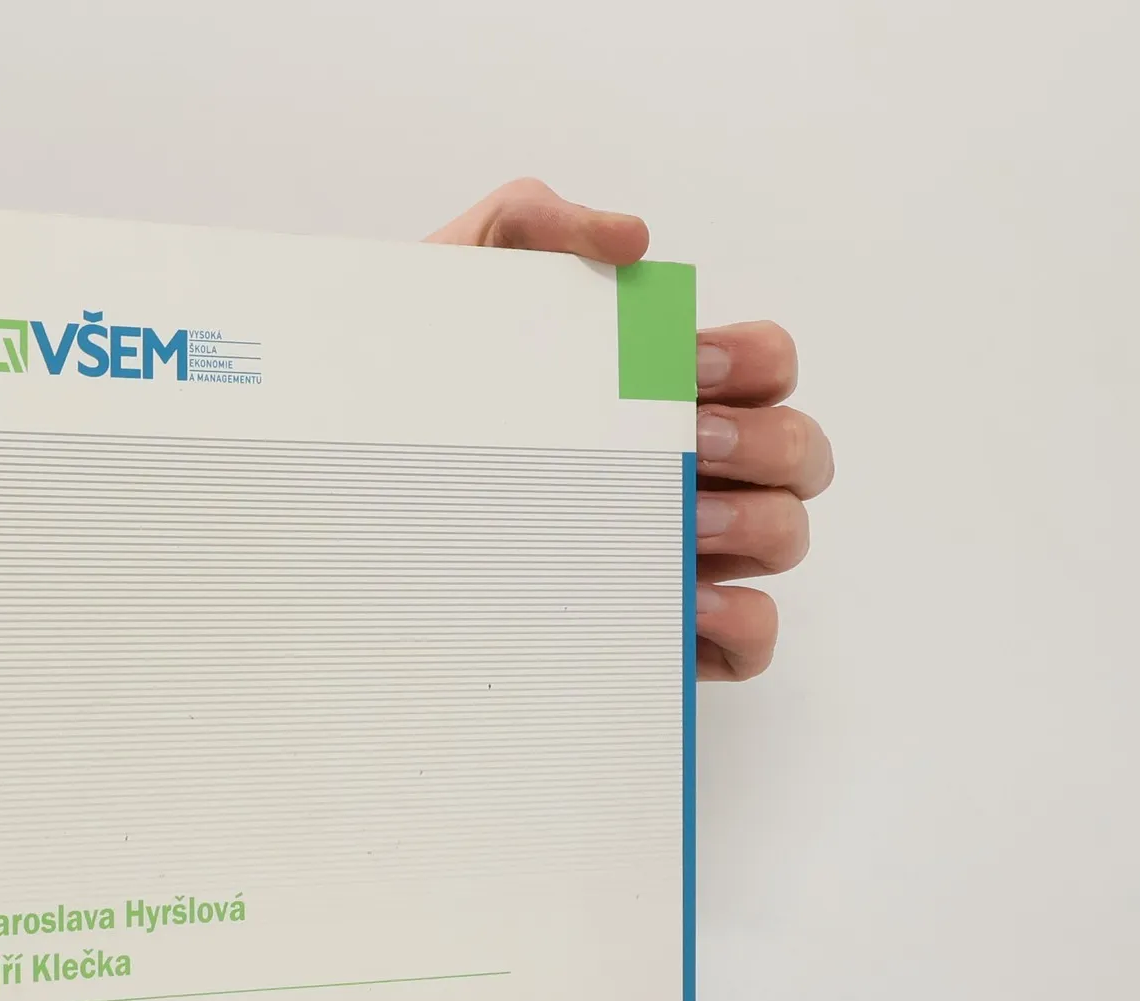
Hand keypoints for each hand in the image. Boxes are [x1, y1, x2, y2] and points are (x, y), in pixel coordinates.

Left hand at [428, 179, 832, 680]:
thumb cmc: (413, 396)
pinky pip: (749, 638)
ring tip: (679, 524)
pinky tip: (686, 603)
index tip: (686, 368)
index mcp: (660, 392)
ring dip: (754, 524)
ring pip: (786, 536)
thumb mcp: (453, 292)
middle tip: (685, 446)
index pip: (767, 365)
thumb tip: (631, 241)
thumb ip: (529, 224)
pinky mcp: (664, 630)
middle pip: (798, 450)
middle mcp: (689, 471)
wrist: (340, 485)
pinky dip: (744, 621)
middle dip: (763, 443)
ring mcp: (684, 552)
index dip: (754, 361)